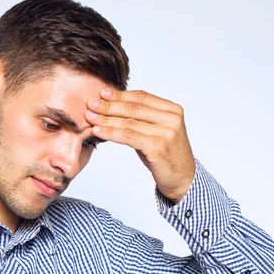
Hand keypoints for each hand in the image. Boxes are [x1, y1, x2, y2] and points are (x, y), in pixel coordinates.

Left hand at [85, 88, 195, 202]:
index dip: (120, 95)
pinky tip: (98, 131)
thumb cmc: (167, 157)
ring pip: (128, 122)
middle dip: (109, 105)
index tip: (102, 93)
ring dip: (106, 119)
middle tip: (90, 103)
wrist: (184, 180)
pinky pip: (128, 136)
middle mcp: (171, 118)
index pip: (142, 97)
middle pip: (133, 108)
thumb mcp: (157, 133)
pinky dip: (111, 133)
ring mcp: (166, 132)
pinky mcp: (158, 146)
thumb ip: (142, 120)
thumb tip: (113, 109)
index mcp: (173, 110)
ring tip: (89, 117)